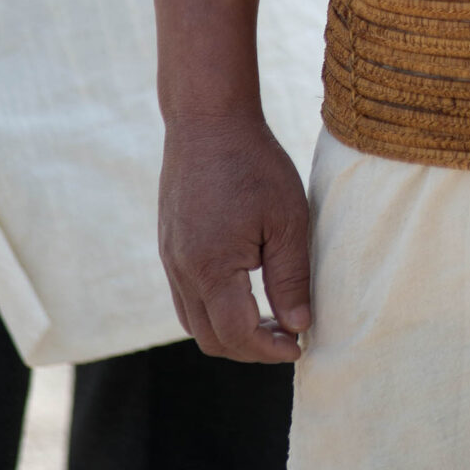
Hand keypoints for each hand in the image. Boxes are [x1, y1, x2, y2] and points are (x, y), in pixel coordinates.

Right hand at [159, 110, 310, 362]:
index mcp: (211, 267)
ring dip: (230, 332)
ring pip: (194, 321)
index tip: (300, 345)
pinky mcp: (169, 245)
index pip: (237, 334)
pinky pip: (185, 296)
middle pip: (210, 339)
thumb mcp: (287, 219)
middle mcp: (182, 270)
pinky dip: (213, 309)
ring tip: (270, 318)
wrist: (207, 119)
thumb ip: (291, 277)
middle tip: (288, 335)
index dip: (269, 350)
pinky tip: (244, 290)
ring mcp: (170, 259)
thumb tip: (299, 326)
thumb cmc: (254, 163)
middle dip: (250, 348)